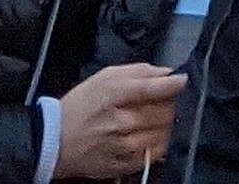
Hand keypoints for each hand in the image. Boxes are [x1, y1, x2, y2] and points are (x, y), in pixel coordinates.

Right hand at [57, 66, 187, 178]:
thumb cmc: (82, 104)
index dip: (171, 83)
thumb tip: (167, 72)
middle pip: (161, 112)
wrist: (56, 139)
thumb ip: (137, 72)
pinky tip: (149, 135)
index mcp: (113, 94)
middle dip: (168, 103)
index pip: (150, 88)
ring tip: (156, 118)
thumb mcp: (104, 77)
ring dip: (165, 124)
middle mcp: (120, 122)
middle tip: (162, 99)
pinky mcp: (123, 166)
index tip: (182, 79)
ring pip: (162, 134)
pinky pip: (153, 155)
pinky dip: (158, 144)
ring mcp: (123, 147)